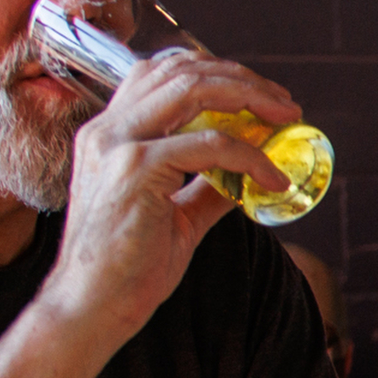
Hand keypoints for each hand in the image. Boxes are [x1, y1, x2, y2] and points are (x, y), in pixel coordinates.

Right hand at [44, 51, 294, 341]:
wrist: (90, 307)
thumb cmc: (126, 269)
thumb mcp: (176, 216)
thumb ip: (207, 187)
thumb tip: (249, 175)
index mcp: (109, 134)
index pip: (162, 74)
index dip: (216, 73)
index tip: (261, 95)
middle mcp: (108, 130)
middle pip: (181, 70)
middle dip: (242, 78)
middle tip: (286, 104)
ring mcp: (118, 145)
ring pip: (193, 90)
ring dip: (249, 97)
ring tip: (286, 119)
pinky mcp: (135, 170)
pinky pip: (210, 146)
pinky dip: (250, 156)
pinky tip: (272, 178)